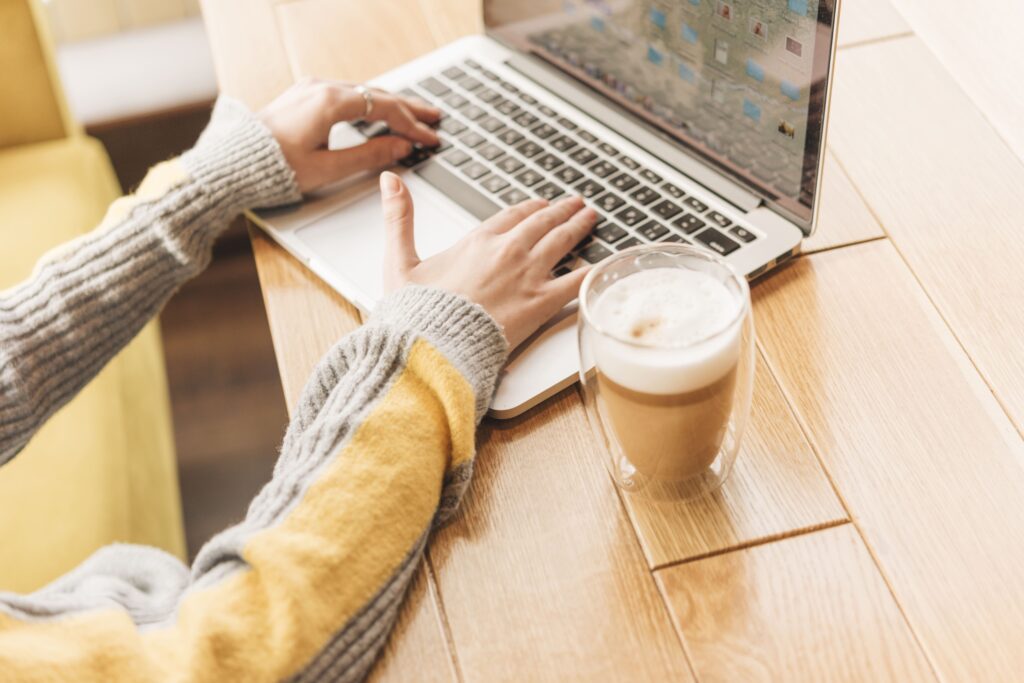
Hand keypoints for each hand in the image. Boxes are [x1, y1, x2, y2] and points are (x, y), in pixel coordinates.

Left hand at [259, 79, 440, 192]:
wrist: (232, 165)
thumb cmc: (274, 169)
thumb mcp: (328, 169)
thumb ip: (369, 156)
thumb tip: (400, 147)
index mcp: (329, 103)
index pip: (384, 108)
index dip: (412, 124)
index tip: (430, 138)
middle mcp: (320, 89)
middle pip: (376, 94)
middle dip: (408, 108)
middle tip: (434, 118)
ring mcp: (310, 90)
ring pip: (361, 92)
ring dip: (389, 103)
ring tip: (412, 114)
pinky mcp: (302, 97)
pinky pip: (345, 94)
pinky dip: (368, 102)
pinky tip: (377, 110)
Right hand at [379, 171, 596, 348]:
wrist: (435, 346)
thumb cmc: (416, 312)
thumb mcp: (399, 260)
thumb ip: (398, 217)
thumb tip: (390, 180)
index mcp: (477, 240)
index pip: (512, 215)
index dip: (529, 208)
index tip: (540, 205)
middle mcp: (508, 251)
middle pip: (543, 223)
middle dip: (561, 211)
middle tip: (576, 204)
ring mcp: (528, 275)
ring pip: (562, 242)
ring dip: (579, 227)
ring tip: (591, 218)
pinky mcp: (541, 303)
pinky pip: (576, 281)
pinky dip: (592, 270)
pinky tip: (603, 263)